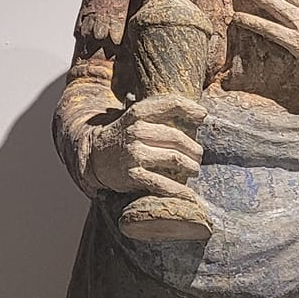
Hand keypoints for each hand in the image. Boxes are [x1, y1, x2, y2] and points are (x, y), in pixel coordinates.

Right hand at [86, 95, 205, 197]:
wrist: (95, 155)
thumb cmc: (125, 135)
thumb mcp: (136, 117)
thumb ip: (160, 112)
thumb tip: (200, 113)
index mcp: (138, 113)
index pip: (170, 104)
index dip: (190, 109)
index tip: (203, 115)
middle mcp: (136, 131)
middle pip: (177, 138)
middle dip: (194, 148)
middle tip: (199, 155)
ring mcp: (133, 154)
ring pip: (173, 159)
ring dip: (190, 166)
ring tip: (195, 169)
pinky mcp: (132, 175)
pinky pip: (161, 183)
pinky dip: (178, 190)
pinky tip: (188, 193)